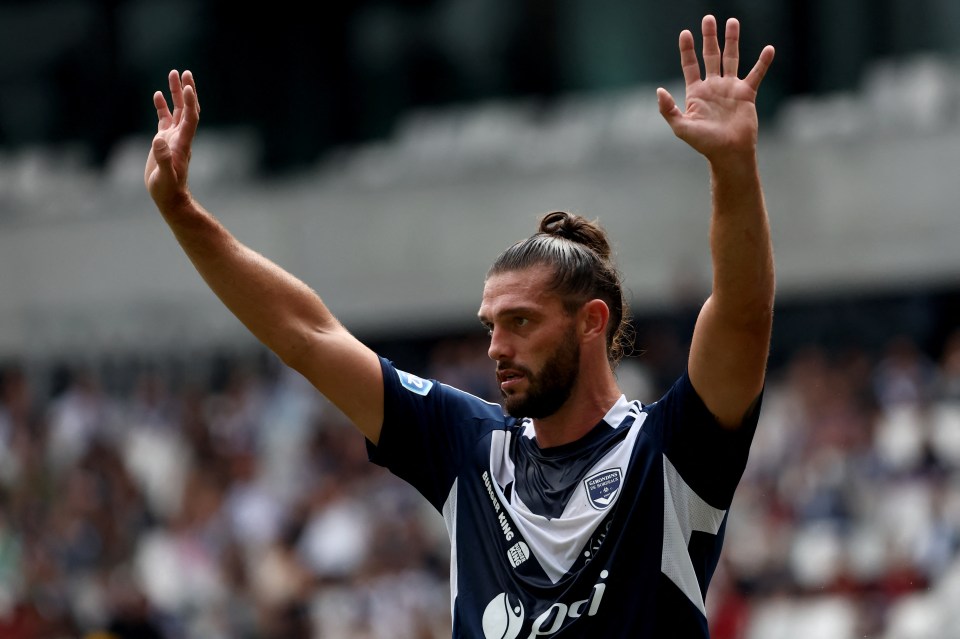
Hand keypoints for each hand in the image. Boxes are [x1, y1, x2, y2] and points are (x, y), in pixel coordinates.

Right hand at [145, 70, 199, 211]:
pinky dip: (162, 106)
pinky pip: (165, 119)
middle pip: (188, 109)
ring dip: (176, 93)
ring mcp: (172, 137)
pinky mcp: (164, 141)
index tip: (188, 86)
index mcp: (182, 143)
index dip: (190, 102)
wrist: (169, 197)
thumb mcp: (164, 176)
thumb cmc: (168, 189)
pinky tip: (157, 94)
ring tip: (173, 74)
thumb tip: (158, 140)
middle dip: (187, 91)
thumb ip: (163, 159)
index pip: (190, 118)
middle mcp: (180, 137)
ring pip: (177, 110)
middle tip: (185, 72)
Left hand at [657, 16, 773, 163]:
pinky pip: (756, 74)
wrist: (729, 153)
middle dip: (709, 37)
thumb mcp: (681, 128)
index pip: (690, 65)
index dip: (687, 49)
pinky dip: (763, 62)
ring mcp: (730, 88)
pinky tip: (768, 49)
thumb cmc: (704, 143)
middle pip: (711, 56)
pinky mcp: (747, 94)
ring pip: (732, 58)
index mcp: (696, 93)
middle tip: (708, 18)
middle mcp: (713, 87)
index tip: (685, 33)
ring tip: (732, 21)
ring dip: (732, 40)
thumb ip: (668, 110)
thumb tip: (659, 91)